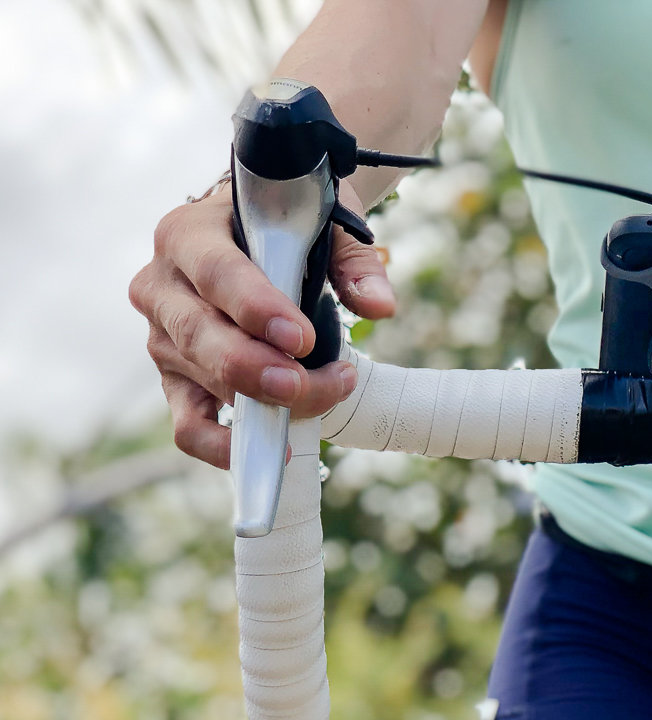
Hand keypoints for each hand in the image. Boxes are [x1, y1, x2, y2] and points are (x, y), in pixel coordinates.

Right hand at [128, 183, 394, 467]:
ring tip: (329, 392)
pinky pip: (187, 424)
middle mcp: (162, 286)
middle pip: (203, 336)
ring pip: (205, 381)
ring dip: (266, 401)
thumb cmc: (289, 227)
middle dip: (257, 368)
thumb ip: (355, 263)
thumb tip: (380, 308)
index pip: (217, 274)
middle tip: (304, 384)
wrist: (254, 236)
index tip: (303, 339)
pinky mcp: (174, 379)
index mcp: (187, 234)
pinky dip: (223, 447)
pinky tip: (273, 453)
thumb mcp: (324, 224)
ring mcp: (163, 337)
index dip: (257, 309)